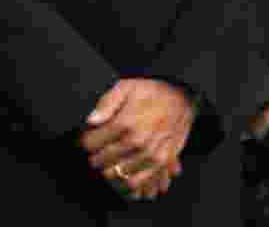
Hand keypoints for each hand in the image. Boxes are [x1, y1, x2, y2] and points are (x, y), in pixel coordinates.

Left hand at [80, 78, 195, 199]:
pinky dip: (124, 182)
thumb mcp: (127, 86)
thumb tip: (91, 121)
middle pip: (101, 160)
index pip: (91, 143)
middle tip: (97, 150)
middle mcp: (136, 141)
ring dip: (107, 170)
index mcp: (125, 122)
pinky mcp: (160, 162)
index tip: (87, 138)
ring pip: (115, 174)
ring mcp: (149, 154)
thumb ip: (107, 102)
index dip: (85, 141)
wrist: (182, 96)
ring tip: (108, 162)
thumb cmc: (153, 91)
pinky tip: (122, 173)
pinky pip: (135, 182)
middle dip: (95, 156)